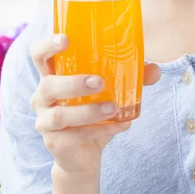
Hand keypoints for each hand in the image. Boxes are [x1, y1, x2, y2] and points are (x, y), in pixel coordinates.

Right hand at [30, 34, 160, 177]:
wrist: (85, 154)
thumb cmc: (93, 112)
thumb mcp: (110, 92)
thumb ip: (130, 78)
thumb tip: (155, 69)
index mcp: (53, 75)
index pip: (39, 55)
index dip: (47, 45)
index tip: (65, 39)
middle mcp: (42, 96)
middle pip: (48, 85)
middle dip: (73, 83)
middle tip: (99, 82)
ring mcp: (45, 121)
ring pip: (60, 115)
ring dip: (88, 111)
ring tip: (114, 107)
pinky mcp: (54, 143)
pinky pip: (75, 136)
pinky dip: (101, 130)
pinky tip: (121, 125)